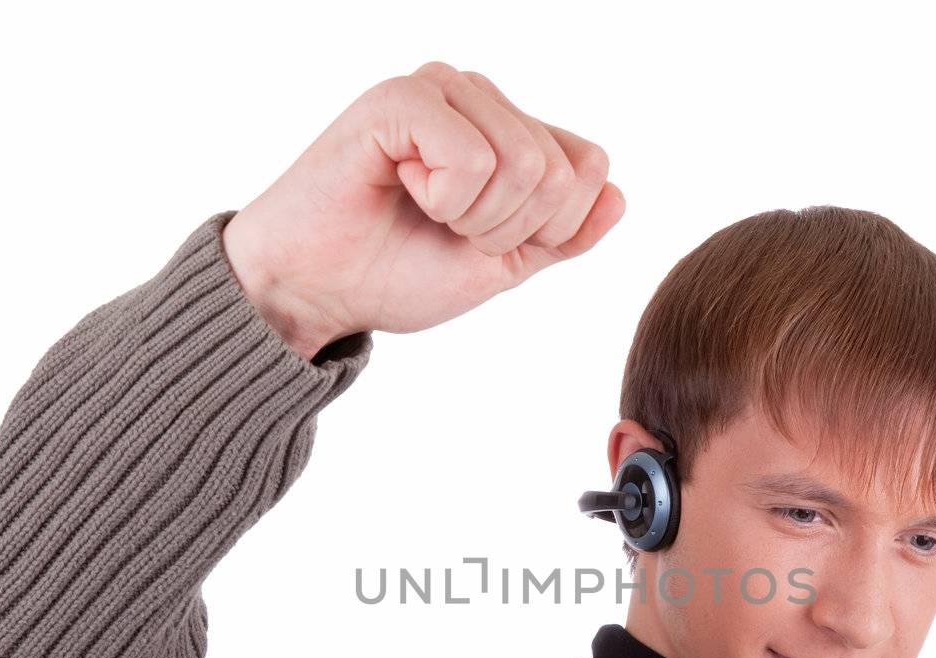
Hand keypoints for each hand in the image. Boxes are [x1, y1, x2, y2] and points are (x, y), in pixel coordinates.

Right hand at [222, 60, 625, 358]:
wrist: (316, 291)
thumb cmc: (394, 271)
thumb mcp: (500, 264)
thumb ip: (562, 236)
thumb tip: (619, 196)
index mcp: (507, 127)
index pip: (589, 166)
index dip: (547, 229)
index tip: (480, 239)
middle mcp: (478, 96)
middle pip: (562, 170)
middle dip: (508, 229)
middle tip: (445, 229)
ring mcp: (440, 89)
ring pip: (525, 164)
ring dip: (475, 218)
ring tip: (423, 211)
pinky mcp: (401, 99)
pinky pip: (473, 159)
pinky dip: (445, 200)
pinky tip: (400, 188)